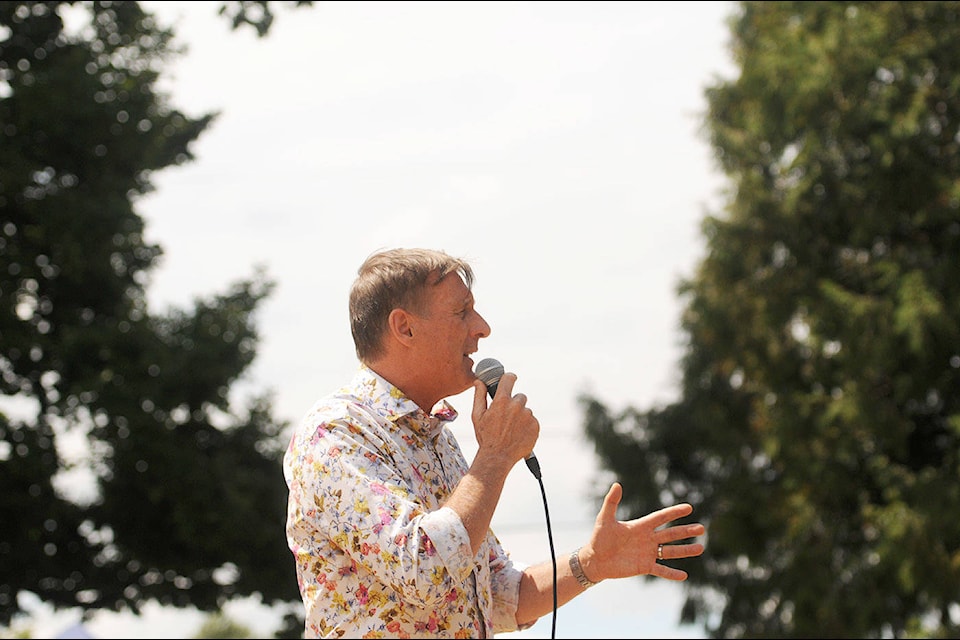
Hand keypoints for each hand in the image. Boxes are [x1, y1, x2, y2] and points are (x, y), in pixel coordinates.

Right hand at [471, 373, 538, 465]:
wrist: (498, 458)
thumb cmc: (485, 437)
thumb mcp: (477, 416)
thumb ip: (479, 396)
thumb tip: (479, 382)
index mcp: (502, 400)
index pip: (509, 378)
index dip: (510, 378)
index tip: (511, 380)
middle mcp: (516, 405)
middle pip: (519, 397)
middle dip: (514, 404)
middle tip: (506, 418)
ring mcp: (528, 416)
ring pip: (526, 410)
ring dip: (521, 416)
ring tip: (511, 430)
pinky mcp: (535, 426)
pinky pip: (532, 421)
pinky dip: (527, 426)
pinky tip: (518, 434)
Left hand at [581, 482, 704, 581]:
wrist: (595, 559)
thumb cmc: (599, 538)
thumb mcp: (604, 519)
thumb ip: (612, 502)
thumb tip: (617, 484)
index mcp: (640, 526)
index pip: (661, 517)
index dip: (674, 513)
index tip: (689, 508)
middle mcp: (647, 539)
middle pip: (670, 534)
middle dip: (686, 531)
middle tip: (702, 528)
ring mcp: (647, 553)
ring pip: (670, 551)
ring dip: (685, 550)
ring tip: (701, 548)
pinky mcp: (644, 567)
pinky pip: (661, 570)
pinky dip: (671, 573)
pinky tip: (684, 575)